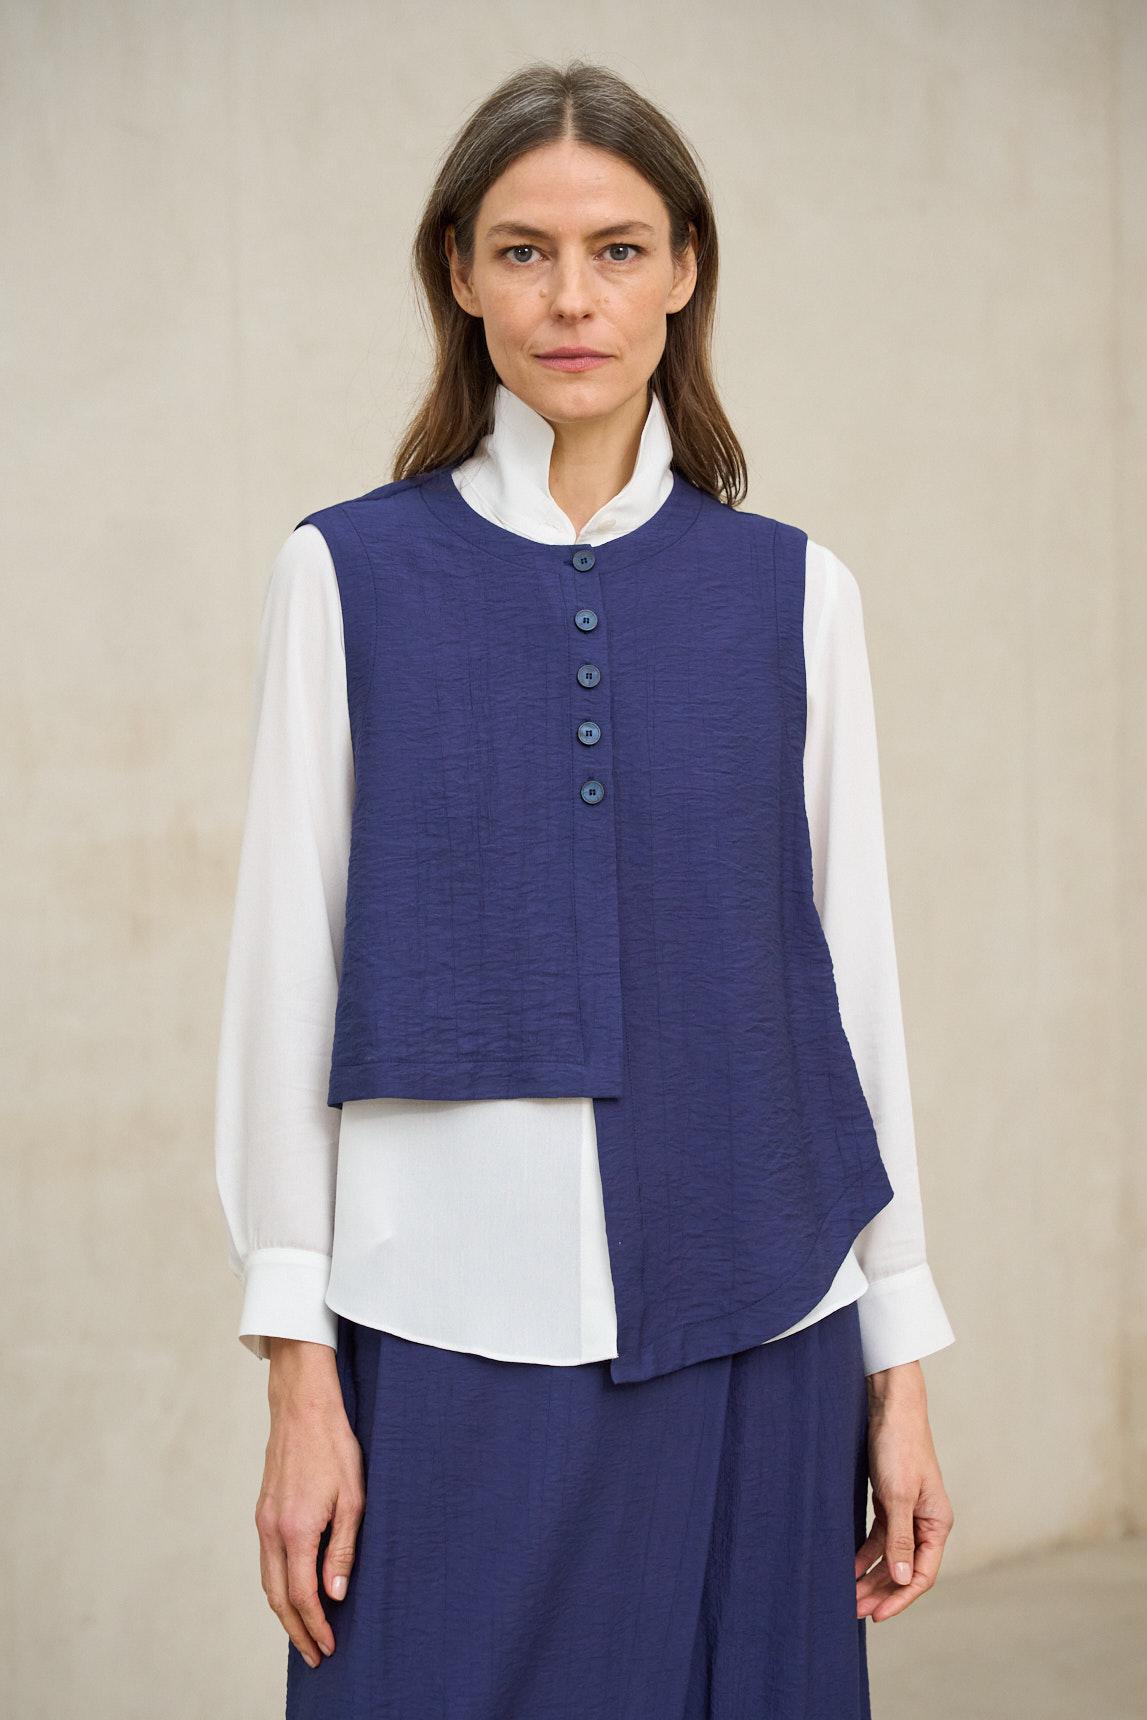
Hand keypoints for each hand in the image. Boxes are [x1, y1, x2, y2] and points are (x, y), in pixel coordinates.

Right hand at [254, 1339, 365, 1667]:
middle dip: (296, 1631)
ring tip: (305, 1632)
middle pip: (278, 1597)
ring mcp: (263, 1520)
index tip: (329, 1647)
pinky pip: (266, 1562)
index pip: (301, 1596)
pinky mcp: (262, 1511)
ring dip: (284, 1612)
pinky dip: (278, 1586)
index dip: (315, 1626)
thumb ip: (342, 1550)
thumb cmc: (334, 1446)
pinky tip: (293, 1592)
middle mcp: (271, 1530)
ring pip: (267, 1582)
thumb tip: (335, 1596)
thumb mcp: (353, 1497)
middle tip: (316, 1655)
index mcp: (295, 1530)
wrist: (302, 1405)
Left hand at [855, 1359, 954, 1622]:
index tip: (877, 1614)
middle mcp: (926, 1521)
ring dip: (872, 1575)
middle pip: (905, 1568)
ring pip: (891, 1555)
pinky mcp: (890, 1501)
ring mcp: (907, 1512)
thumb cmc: (899, 1446)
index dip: (900, 1597)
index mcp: (937, 1523)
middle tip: (855, 1610)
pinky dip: (866, 1553)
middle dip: (882, 1591)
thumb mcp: (898, 1495)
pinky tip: (851, 1567)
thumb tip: (904, 1579)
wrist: (889, 1406)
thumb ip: (901, 1538)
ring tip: (850, 1595)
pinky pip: (880, 1537)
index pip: (922, 1574)